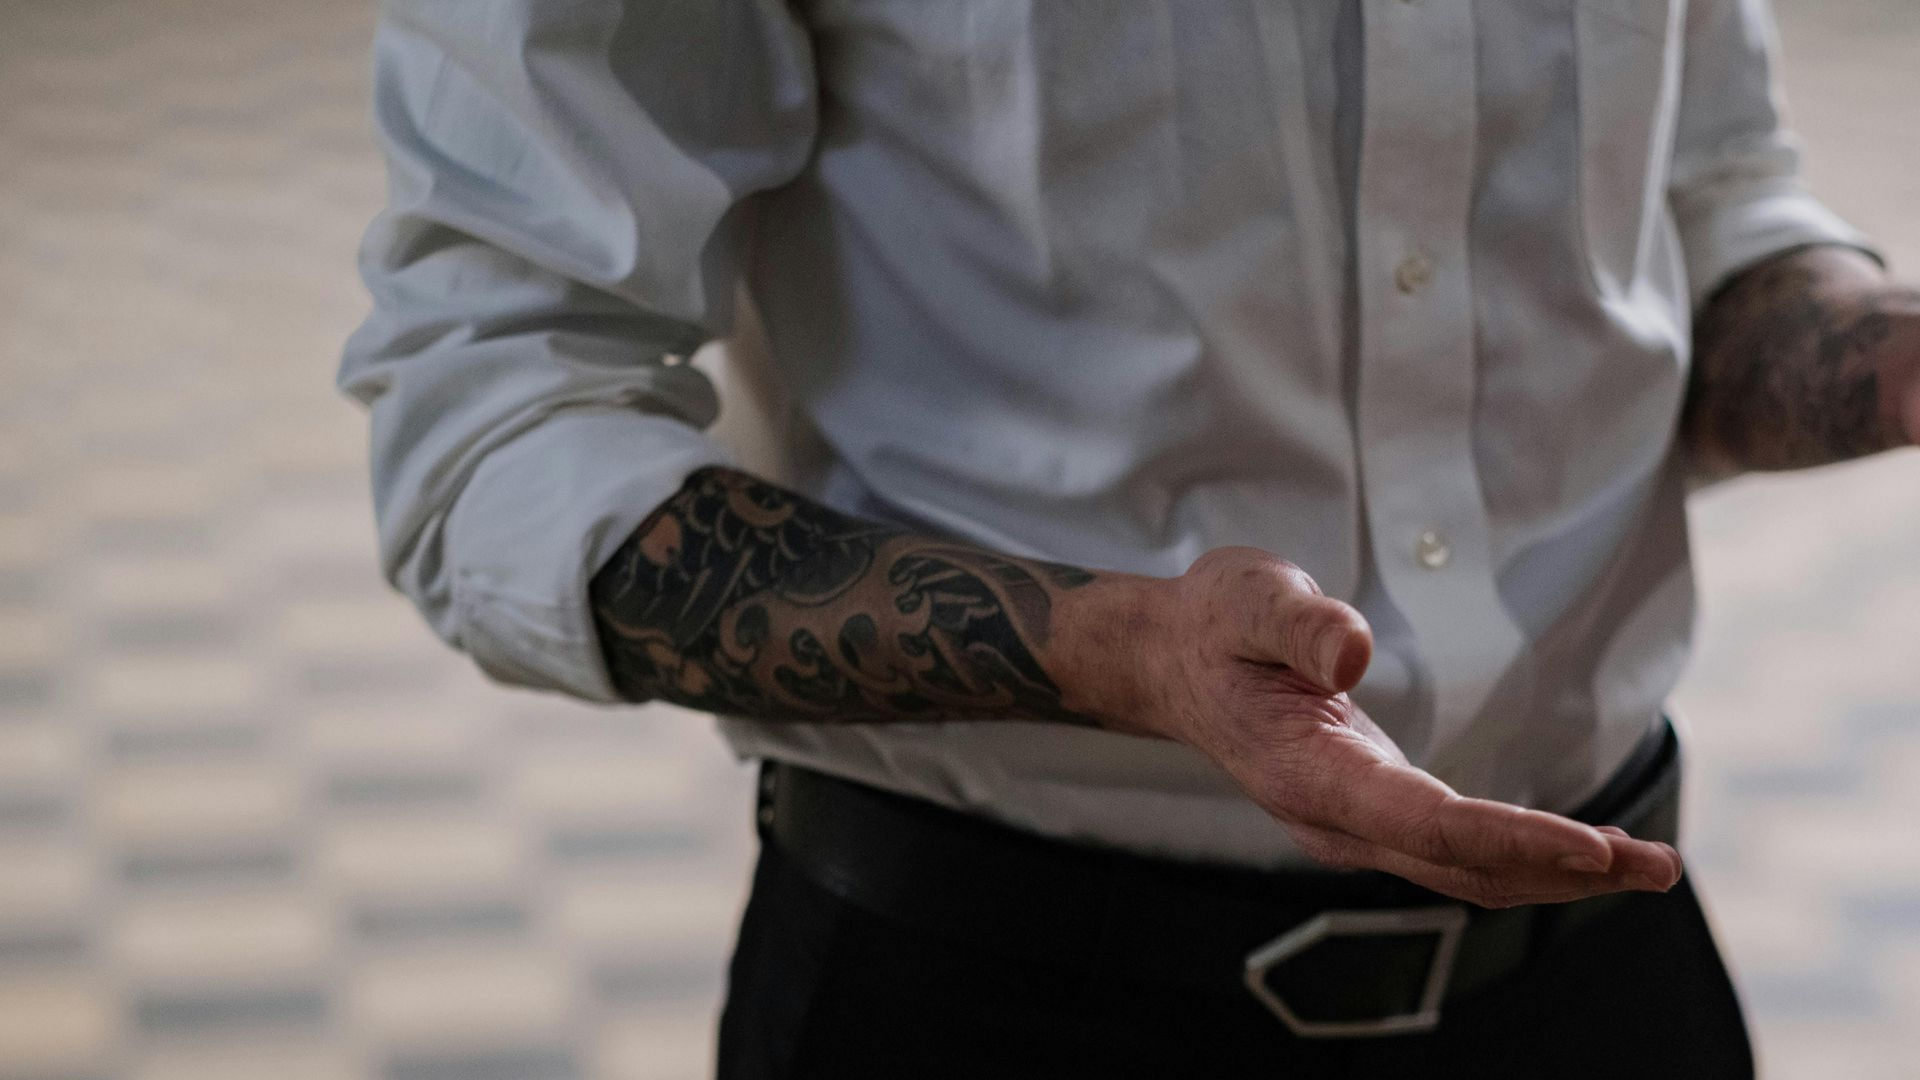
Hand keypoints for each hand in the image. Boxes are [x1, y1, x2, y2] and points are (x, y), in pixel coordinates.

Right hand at [1082, 547, 1681, 907]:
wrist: (1171, 660)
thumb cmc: (1215, 622)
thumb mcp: (1249, 596)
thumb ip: (1300, 624)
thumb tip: (1352, 654)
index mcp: (1305, 772)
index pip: (1423, 821)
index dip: (1510, 837)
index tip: (1591, 849)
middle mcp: (1332, 816)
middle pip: (1459, 865)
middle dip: (1561, 871)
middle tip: (1656, 866)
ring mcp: (1351, 822)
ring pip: (1464, 871)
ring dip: (1556, 875)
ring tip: (1648, 867)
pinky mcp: (1371, 810)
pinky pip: (1455, 853)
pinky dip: (1526, 859)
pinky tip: (1582, 854)